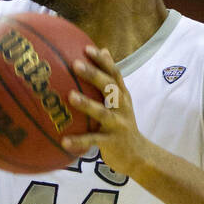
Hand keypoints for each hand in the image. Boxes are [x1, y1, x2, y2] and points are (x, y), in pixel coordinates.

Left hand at [62, 44, 145, 175]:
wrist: (139, 155)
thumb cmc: (122, 125)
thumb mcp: (120, 102)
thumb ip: (111, 80)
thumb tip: (103, 49)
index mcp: (122, 96)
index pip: (114, 73)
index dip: (102, 61)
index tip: (87, 48)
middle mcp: (122, 107)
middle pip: (109, 87)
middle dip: (94, 74)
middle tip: (75, 64)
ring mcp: (118, 124)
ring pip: (102, 112)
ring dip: (86, 103)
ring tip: (70, 96)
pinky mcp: (112, 142)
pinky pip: (93, 141)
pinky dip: (79, 141)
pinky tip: (64, 141)